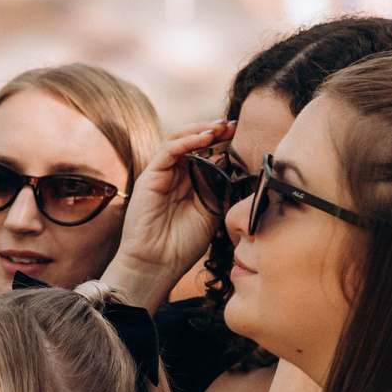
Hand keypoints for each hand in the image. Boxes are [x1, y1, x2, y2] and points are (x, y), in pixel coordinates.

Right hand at [101, 121, 234, 307]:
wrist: (156, 265)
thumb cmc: (183, 245)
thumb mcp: (211, 212)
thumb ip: (217, 187)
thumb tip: (227, 160)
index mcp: (188, 182)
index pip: (204, 151)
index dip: (222, 140)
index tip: (241, 134)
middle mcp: (173, 174)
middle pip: (191, 140)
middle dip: (213, 129)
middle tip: (234, 125)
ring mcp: (161, 174)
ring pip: (178, 138)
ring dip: (200, 129)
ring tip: (221, 127)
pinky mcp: (150, 177)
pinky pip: (168, 150)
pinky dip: (187, 141)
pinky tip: (206, 138)